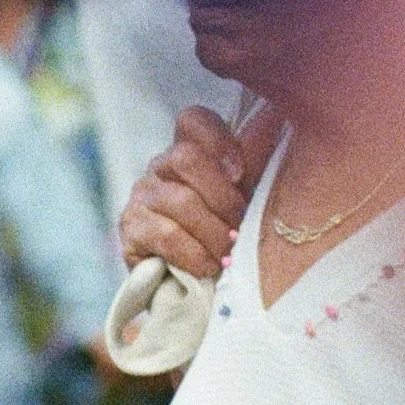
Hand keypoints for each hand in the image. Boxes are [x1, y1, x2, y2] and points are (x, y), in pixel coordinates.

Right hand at [120, 105, 282, 278]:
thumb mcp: (240, 198)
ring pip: (181, 202)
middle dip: (222, 197)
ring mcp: (141, 196)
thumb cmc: (219, 236)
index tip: (240, 175)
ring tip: (227, 255)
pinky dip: (194, 254)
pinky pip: (166, 235)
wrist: (186, 287)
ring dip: (213, 233)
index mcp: (188, 151)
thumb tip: (275, 117)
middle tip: (238, 228)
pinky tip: (208, 267)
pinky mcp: (130, 229)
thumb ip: (253, 162)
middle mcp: (159, 167)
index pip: (193, 120)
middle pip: (185, 158)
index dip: (218, 140)